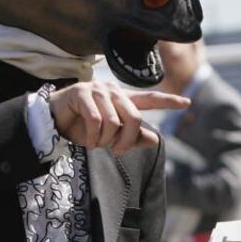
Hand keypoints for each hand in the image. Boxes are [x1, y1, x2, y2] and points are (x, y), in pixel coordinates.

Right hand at [50, 82, 188, 153]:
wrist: (53, 121)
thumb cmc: (82, 127)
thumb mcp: (109, 137)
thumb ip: (131, 138)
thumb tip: (155, 140)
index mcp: (123, 100)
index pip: (149, 99)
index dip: (169, 101)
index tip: (187, 102)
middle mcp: (113, 91)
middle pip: (135, 118)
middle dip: (127, 141)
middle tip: (115, 151)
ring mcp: (98, 90)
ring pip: (114, 122)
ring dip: (104, 140)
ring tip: (94, 142)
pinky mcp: (82, 93)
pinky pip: (96, 120)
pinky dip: (92, 136)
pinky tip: (86, 140)